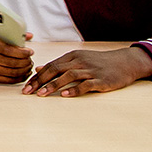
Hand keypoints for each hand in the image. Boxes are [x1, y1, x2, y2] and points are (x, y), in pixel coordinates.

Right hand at [0, 29, 34, 83]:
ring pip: (10, 72)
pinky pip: (5, 80)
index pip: (7, 48)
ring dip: (23, 70)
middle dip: (25, 62)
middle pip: (10, 61)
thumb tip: (29, 35)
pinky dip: (17, 78)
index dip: (21, 52)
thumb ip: (8, 32)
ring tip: (28, 66)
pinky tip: (23, 74)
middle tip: (31, 59)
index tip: (30, 51)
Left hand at [23, 47, 151, 97]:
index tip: (26, 87)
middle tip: (28, 92)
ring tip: (42, 94)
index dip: (37, 76)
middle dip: (40, 81)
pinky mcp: (101, 80)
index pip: (50, 66)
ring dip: (53, 85)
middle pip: (56, 69)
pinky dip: (75, 89)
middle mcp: (80, 61)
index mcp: (72, 56)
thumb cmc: (99, 63)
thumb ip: (58, 65)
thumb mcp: (78, 60)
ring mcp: (91, 70)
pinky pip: (86, 85)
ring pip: (68, 76)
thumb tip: (38, 69)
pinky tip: (65, 95)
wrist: (125, 62)